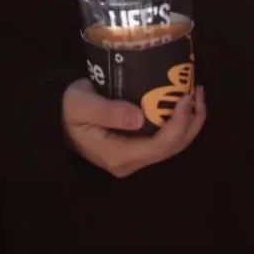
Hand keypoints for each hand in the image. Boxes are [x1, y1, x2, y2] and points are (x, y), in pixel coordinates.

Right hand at [61, 77, 206, 177]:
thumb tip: (138, 117)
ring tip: (195, 94)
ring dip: (189, 122)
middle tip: (197, 91)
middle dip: (191, 121)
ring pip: (172, 146)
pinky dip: (178, 122)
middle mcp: (131, 162)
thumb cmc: (67, 111)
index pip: (160, 146)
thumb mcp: (80, 105)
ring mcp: (134, 157)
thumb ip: (107, 111)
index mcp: (118, 155)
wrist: (55, 122)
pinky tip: (180, 102)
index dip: (179, 123)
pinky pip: (164, 140)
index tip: (186, 96)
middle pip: (172, 148)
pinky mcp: (136, 148)